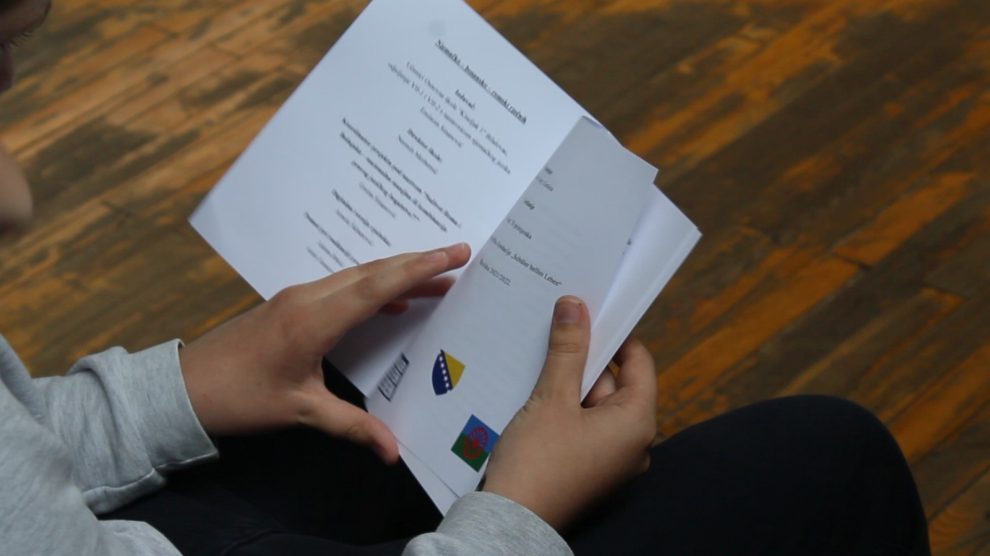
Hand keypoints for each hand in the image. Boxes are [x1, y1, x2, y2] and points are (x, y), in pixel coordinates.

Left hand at [179, 243, 470, 463]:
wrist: (184, 387)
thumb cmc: (240, 397)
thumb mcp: (299, 412)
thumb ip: (351, 426)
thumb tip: (395, 452)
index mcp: (314, 319)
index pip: (377, 286)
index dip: (418, 270)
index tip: (453, 255)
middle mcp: (308, 298)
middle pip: (372, 271)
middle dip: (418, 262)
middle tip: (460, 256)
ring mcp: (297, 297)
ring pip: (357, 275)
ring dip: (397, 273)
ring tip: (437, 277)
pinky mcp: (290, 304)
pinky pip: (342, 286)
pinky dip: (374, 288)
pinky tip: (392, 302)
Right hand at [483, 296, 656, 529]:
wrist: (510, 521)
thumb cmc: (538, 461)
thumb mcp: (552, 397)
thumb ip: (568, 350)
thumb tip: (575, 306)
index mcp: (638, 424)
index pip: (639, 363)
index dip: (615, 336)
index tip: (589, 314)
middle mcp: (634, 444)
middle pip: (614, 384)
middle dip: (583, 361)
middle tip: (553, 336)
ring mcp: (611, 460)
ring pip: (594, 405)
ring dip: (568, 385)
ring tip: (538, 367)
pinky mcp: (589, 470)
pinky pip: (583, 427)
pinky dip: (563, 410)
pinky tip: (536, 398)